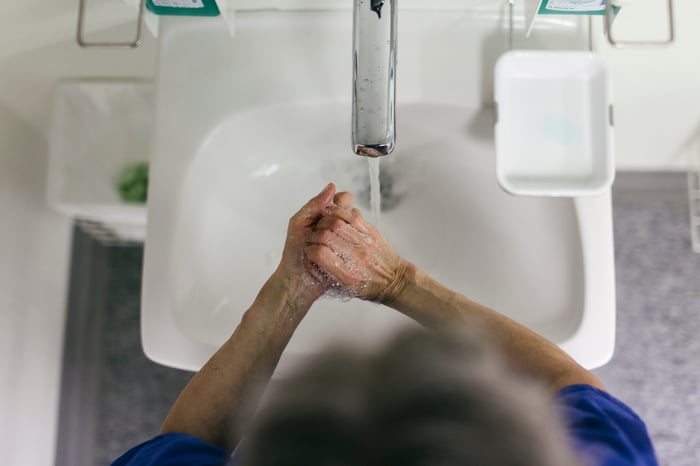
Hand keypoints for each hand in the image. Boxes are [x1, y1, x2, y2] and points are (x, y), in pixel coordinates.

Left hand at [275, 183, 336, 302]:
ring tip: (312, 249)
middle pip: (343, 215)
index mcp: (334, 217)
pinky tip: (317, 261)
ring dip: (319, 240)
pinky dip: (321, 255)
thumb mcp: (299, 223)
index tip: (321, 216)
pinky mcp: (347, 262)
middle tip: (311, 238)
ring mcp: (347, 246)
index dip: (337, 205)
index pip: (346, 200)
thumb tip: (332, 186)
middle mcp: (343, 229)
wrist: (294, 280)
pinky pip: (337, 250)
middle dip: (322, 226)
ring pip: (341, 231)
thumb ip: (314, 205)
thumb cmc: (294, 250)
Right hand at [304, 191, 409, 302]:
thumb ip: (326, 277)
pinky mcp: (372, 232)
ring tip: (323, 225)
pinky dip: (340, 211)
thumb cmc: (368, 287)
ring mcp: (365, 244)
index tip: (311, 251)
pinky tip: (336, 216)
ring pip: (337, 222)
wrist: (394, 281)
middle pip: (325, 235)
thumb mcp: (345, 290)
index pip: (319, 254)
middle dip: (315, 233)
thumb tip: (308, 263)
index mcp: (347, 276)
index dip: (310, 250)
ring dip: (325, 220)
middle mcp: (356, 258)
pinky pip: (353, 215)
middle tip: (315, 236)